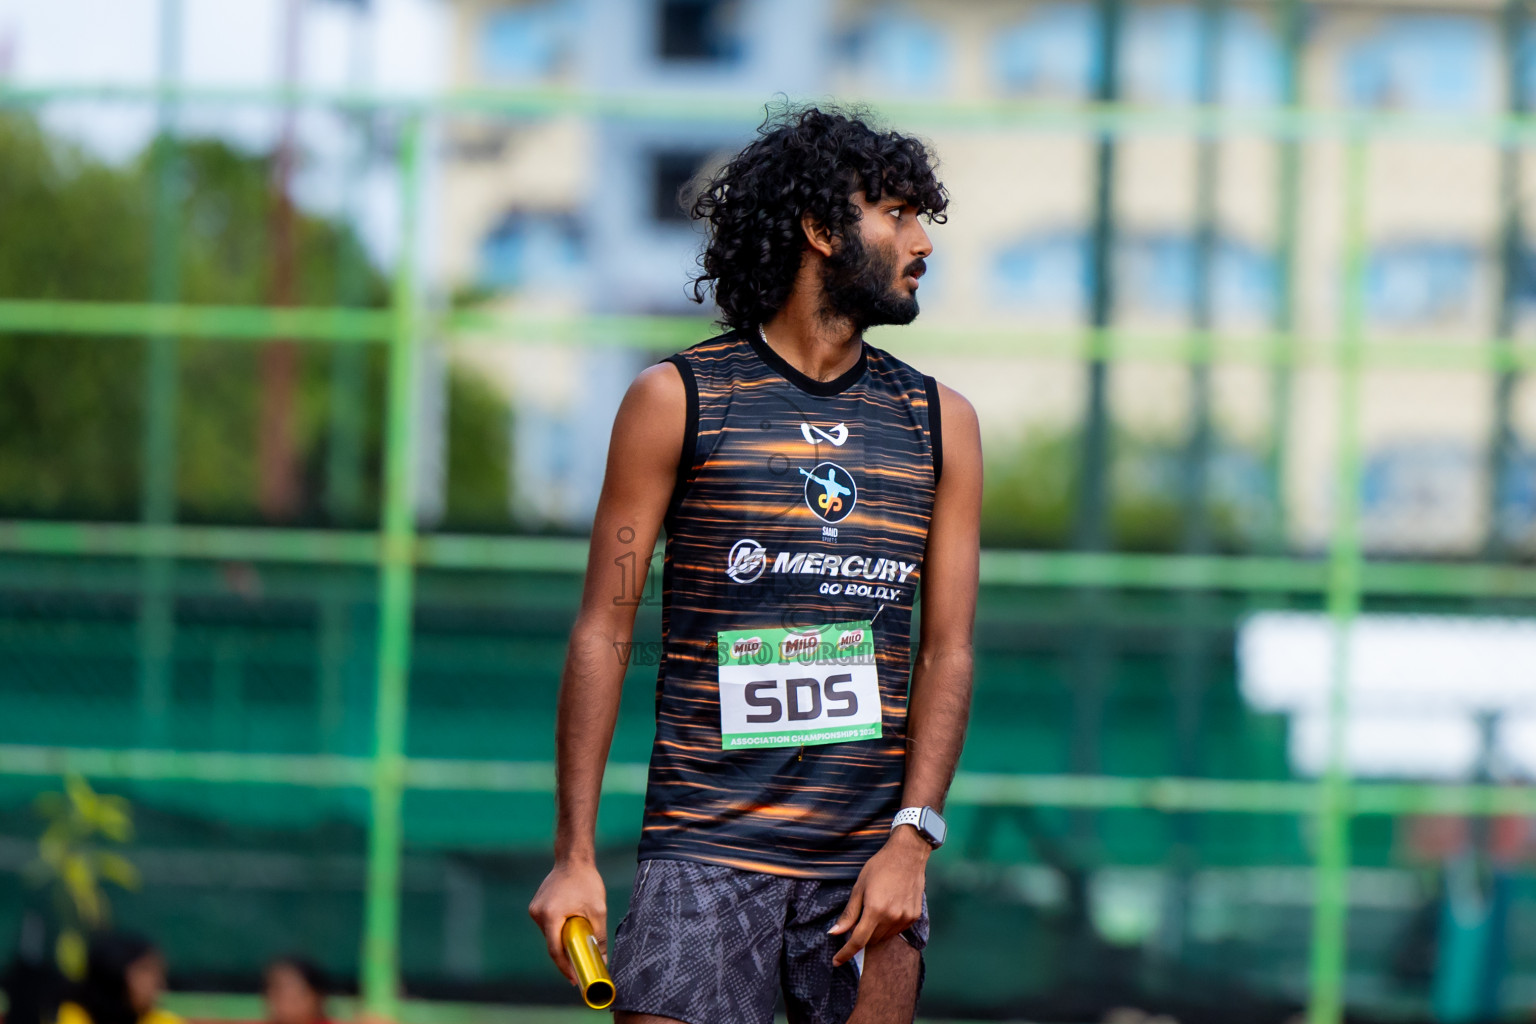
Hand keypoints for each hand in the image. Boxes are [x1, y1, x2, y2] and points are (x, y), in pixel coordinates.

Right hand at [528, 858, 607, 984]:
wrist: (573, 859)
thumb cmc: (586, 883)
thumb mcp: (597, 911)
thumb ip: (599, 936)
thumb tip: (602, 959)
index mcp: (551, 916)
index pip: (555, 951)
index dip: (565, 968)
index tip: (574, 979)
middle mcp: (538, 914)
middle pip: (551, 944)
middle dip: (565, 956)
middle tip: (579, 967)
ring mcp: (535, 909)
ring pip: (549, 935)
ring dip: (562, 941)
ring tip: (577, 944)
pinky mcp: (536, 905)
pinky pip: (548, 925)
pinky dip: (558, 930)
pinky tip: (570, 927)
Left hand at [828, 825, 929, 966]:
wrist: (907, 855)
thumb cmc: (880, 867)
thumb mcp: (859, 888)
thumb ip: (849, 914)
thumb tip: (834, 932)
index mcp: (875, 910)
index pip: (858, 940)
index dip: (845, 953)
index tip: (836, 961)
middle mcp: (892, 917)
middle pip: (871, 940)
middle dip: (860, 935)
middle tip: (859, 917)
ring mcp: (905, 918)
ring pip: (884, 937)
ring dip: (875, 931)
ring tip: (875, 909)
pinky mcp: (914, 916)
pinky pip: (896, 930)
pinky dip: (888, 926)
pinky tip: (888, 909)